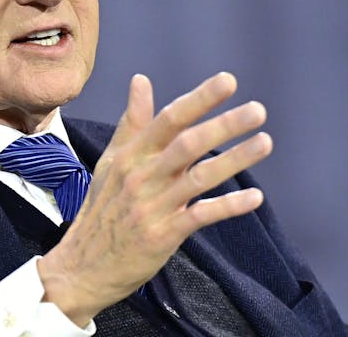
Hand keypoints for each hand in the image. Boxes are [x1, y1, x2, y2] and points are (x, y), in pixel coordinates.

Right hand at [37, 72, 271, 325]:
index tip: (228, 81)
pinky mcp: (162, 235)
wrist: (83, 267)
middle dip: (224, 125)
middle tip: (258, 110)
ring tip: (264, 142)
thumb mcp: (111, 162)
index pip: (169, 119)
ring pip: (199, 177)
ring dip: (234, 159)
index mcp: (131, 156)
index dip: (199, 99)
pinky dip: (228, 206)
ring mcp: (152, 207)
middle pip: (187, 144)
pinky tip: (255, 197)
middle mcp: (142, 177)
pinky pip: (200, 216)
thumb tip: (141, 79)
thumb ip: (132, 122)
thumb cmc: (103, 210)